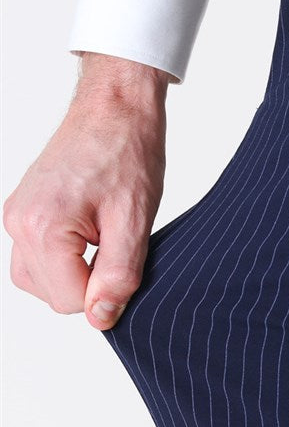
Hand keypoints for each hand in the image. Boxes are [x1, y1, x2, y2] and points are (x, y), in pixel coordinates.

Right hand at [3, 53, 169, 329]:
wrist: (115, 107)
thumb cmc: (127, 152)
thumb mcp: (133, 222)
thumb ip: (117, 276)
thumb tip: (100, 319)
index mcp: (43, 228)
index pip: (68, 302)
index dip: (104, 292)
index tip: (123, 258)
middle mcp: (18, 223)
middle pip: (50, 295)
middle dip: (87, 281)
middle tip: (114, 241)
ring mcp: (16, 215)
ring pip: (39, 280)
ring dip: (74, 272)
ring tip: (102, 236)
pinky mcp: (22, 210)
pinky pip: (35, 256)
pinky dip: (63, 257)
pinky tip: (89, 233)